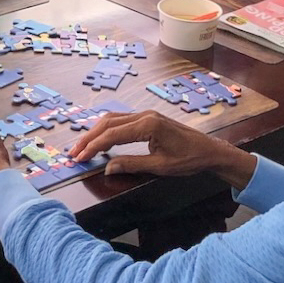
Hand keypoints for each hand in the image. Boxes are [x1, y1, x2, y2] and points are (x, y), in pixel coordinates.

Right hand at [70, 110, 254, 187]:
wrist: (210, 150)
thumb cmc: (189, 160)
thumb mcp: (160, 166)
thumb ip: (132, 164)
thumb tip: (107, 167)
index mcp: (148, 126)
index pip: (112, 135)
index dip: (93, 147)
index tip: (80, 158)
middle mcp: (144, 116)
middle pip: (108, 123)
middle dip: (88, 138)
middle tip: (74, 153)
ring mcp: (146, 115)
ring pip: (112, 119)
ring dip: (95, 132)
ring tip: (81, 147)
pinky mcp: (148, 118)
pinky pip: (121, 120)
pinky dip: (106, 129)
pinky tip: (99, 139)